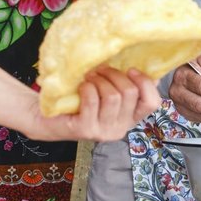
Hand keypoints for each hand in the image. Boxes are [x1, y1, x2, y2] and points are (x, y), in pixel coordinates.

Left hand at [26, 66, 161, 141]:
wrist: (48, 118)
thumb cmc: (82, 100)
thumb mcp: (108, 93)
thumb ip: (128, 85)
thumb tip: (150, 69)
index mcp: (130, 119)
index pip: (152, 103)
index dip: (145, 82)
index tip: (130, 68)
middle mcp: (120, 129)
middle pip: (130, 93)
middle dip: (115, 74)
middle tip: (101, 68)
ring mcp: (103, 132)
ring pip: (113, 96)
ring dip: (100, 79)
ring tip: (90, 76)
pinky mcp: (85, 130)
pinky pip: (93, 100)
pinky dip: (87, 87)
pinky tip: (82, 86)